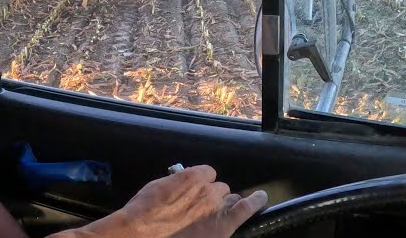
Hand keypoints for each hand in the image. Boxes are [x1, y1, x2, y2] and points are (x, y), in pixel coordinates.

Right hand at [109, 164, 267, 237]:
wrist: (143, 233)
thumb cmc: (144, 212)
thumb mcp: (157, 189)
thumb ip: (176, 184)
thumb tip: (180, 186)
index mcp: (192, 177)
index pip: (207, 174)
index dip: (203, 182)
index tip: (197, 189)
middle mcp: (207, 189)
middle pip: (219, 188)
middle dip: (212, 196)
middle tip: (201, 207)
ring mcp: (217, 207)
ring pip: (229, 199)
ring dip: (224, 204)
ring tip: (218, 213)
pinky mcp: (223, 225)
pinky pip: (245, 209)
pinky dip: (255, 202)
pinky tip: (262, 197)